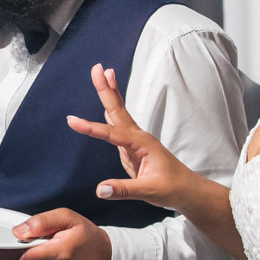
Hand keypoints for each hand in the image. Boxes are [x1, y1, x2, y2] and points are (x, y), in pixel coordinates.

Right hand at [66, 63, 190, 206]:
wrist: (187, 191)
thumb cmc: (173, 188)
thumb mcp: (149, 191)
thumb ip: (123, 190)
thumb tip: (100, 189)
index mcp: (142, 144)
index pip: (112, 133)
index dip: (91, 128)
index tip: (72, 121)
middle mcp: (138, 137)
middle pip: (118, 109)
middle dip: (106, 88)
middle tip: (97, 68)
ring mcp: (135, 141)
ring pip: (118, 113)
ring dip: (110, 93)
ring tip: (103, 74)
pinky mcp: (132, 148)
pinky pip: (117, 125)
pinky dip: (111, 110)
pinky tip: (106, 105)